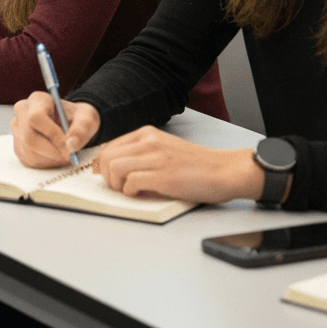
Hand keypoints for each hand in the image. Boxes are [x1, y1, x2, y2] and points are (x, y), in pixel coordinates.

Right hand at [11, 91, 100, 167]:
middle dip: (52, 151)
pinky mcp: (18, 146)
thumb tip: (70, 146)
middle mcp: (22, 113)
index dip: (52, 134)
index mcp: (37, 100)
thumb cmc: (77, 118)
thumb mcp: (86, 118)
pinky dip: (45, 162)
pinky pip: (29, 160)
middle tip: (69, 155)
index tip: (69, 145)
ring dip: (51, 159)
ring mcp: (18, 130)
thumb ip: (81, 129)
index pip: (36, 117)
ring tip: (64, 153)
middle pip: (30, 138)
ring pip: (29, 152)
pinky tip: (56, 155)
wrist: (72, 123)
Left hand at [93, 126, 263, 202]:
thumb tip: (111, 167)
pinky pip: (131, 182)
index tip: (105, 175)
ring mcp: (156, 157)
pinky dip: (131, 192)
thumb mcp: (164, 149)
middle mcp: (149, 141)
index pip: (109, 145)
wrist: (224, 170)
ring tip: (129, 191)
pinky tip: (141, 194)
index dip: (102, 163)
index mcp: (147, 133)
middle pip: (107, 156)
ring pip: (115, 167)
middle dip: (107, 176)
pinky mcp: (164, 176)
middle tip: (119, 187)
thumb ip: (140, 153)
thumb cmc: (195, 165)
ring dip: (116, 184)